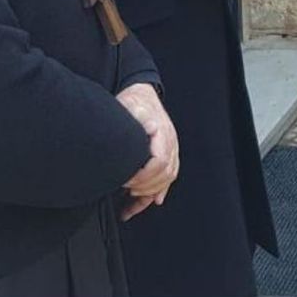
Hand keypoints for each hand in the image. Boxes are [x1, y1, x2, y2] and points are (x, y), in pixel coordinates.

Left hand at [116, 83, 178, 220]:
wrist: (140, 94)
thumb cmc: (134, 101)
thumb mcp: (131, 106)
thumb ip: (138, 116)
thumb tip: (150, 126)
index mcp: (163, 132)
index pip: (160, 162)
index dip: (144, 176)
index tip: (127, 180)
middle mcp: (170, 143)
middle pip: (166, 174)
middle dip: (146, 186)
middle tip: (125, 188)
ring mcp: (169, 150)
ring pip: (168, 178)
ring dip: (151, 191)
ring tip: (133, 197)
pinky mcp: (165, 155)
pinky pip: (165, 178)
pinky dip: (157, 192)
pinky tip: (150, 202)